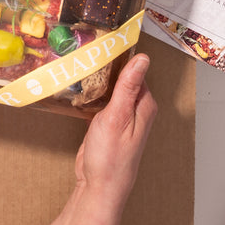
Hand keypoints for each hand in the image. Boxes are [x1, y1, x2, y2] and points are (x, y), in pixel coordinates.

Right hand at [45, 53, 156, 224]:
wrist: (98, 187)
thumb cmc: (111, 157)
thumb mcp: (117, 117)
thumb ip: (128, 87)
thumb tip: (142, 59)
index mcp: (144, 104)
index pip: (135, 68)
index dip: (120, 52)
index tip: (104, 38)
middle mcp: (136, 108)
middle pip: (122, 75)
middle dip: (106, 62)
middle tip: (87, 46)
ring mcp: (121, 115)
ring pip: (110, 86)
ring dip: (97, 76)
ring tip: (81, 60)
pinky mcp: (107, 121)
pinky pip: (101, 97)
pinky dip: (92, 90)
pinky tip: (79, 84)